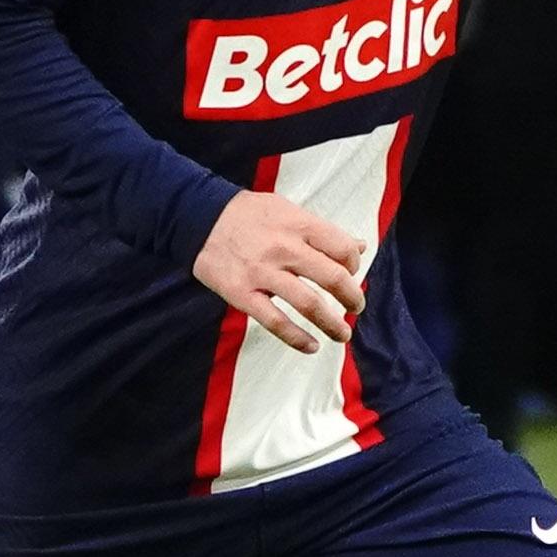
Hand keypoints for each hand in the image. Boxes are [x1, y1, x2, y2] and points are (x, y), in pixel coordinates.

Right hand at [193, 190, 368, 354]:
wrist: (197, 218)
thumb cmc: (247, 214)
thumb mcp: (288, 210)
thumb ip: (323, 230)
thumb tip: (359, 246)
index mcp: (298, 225)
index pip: (342, 248)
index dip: (354, 265)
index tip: (352, 274)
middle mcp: (284, 249)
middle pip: (332, 278)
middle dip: (352, 298)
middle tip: (356, 307)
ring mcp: (263, 273)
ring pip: (309, 304)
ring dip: (332, 324)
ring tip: (343, 334)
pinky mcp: (242, 294)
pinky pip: (275, 322)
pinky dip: (297, 338)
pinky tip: (311, 346)